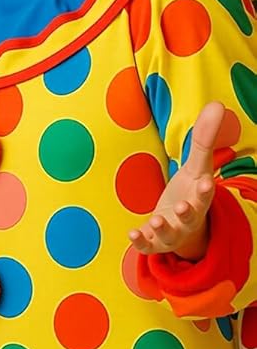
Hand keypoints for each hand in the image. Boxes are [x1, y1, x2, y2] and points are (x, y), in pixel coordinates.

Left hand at [129, 100, 225, 259]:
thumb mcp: (196, 167)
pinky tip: (132, 233)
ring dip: (163, 227)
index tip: (208, 181)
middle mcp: (188, 218)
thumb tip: (216, 104)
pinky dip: (141, 241)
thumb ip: (204, 138)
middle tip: (185, 206)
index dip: (206, 189)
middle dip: (189, 212)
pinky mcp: (154, 241)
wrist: (185, 228)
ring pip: (169, 233)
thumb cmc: (190, 193)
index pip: (205, 194)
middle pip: (191, 216)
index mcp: (199, 199)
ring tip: (157, 220)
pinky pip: (148, 244)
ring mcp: (171, 231)